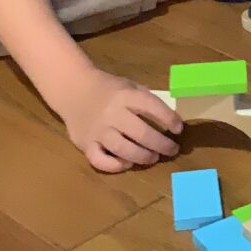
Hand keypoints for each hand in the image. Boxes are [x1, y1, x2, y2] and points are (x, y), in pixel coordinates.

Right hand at [57, 67, 182, 172]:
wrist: (72, 89)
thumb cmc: (108, 88)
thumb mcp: (129, 85)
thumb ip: (146, 99)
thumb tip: (170, 119)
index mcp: (125, 95)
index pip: (152, 107)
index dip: (168, 119)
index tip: (178, 129)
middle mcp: (112, 114)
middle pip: (141, 133)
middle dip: (161, 144)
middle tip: (172, 150)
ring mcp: (98, 131)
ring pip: (124, 150)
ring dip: (143, 157)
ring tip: (154, 157)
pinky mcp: (85, 144)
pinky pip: (101, 161)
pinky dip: (116, 166)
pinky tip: (127, 163)